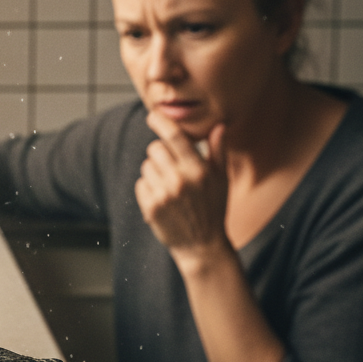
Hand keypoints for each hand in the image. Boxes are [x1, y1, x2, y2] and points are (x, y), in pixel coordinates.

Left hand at [135, 112, 230, 264]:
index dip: (161, 122)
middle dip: (161, 153)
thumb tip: (218, 125)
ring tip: (171, 189)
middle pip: (155, 148)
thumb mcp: (221, 180)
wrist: (202, 246)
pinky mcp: (150, 207)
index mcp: (198, 170)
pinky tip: (164, 200)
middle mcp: (180, 180)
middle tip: (173, 168)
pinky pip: (141, 184)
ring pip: (146, 166)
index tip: (152, 115)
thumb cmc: (213, 208)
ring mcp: (163, 195)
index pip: (175, 137)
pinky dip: (149, 189)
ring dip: (155, 172)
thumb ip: (218, 151)